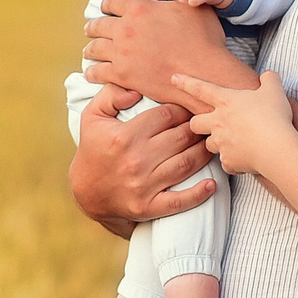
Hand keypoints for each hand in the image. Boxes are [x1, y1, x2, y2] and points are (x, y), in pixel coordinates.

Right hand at [70, 85, 214, 228]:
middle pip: (181, 138)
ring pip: (186, 164)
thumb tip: (137, 91)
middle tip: (205, 124)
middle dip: (197, 128)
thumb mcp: (92, 115)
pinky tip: (212, 184)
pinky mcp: (148, 207)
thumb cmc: (94, 148)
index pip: (166, 115)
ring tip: (210, 144)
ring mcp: (143, 186)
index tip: (187, 109)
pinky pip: (179, 201)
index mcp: (124, 136)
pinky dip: (199, 194)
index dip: (181, 109)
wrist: (86, 191)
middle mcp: (136, 161)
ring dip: (204, 153)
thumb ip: (111, 94)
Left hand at [85, 0, 246, 105]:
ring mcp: (122, 53)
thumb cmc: (203, 39)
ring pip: (94, 48)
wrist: (204, 74)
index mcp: (140, 9)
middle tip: (90, 30)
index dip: (106, 4)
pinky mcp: (122, 75)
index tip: (105, 8)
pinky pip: (97, 72)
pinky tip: (92, 72)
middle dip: (93, 27)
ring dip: (91, 48)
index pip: (112, 1)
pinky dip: (93, 71)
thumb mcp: (191, 5)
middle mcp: (126, 29)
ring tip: (90, 51)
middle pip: (98, 25)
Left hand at [173, 70, 297, 177]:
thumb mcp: (274, 90)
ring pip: (209, 144)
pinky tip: (247, 159)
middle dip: (197, 124)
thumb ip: (269, 79)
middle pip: (194, 123)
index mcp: (226, 102)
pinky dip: (234, 161)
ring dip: (217, 143)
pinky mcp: (229, 162)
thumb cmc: (274, 116)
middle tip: (208, 124)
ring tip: (232, 142)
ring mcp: (221, 144)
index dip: (186, 82)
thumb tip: (268, 76)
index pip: (201, 89)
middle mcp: (218, 122)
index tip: (173, 78)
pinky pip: (227, 163)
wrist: (276, 147)